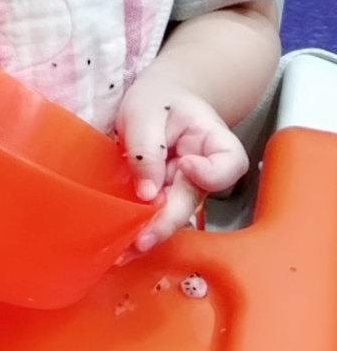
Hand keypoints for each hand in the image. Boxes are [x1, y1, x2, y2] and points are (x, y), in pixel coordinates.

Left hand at [114, 78, 248, 256]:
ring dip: (151, 232)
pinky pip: (157, 215)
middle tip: (141, 239)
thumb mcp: (147, 109)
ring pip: (174, 214)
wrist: (157, 100)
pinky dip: (140, 229)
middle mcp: (205, 171)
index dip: (210, 173)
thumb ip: (148, 146)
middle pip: (194, 199)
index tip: (185, 166)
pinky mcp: (166, 196)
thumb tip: (148, 193)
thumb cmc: (158, 98)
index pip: (228, 164)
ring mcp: (186, 187)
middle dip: (167, 221)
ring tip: (124, 251)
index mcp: (215, 142)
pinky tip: (122, 246)